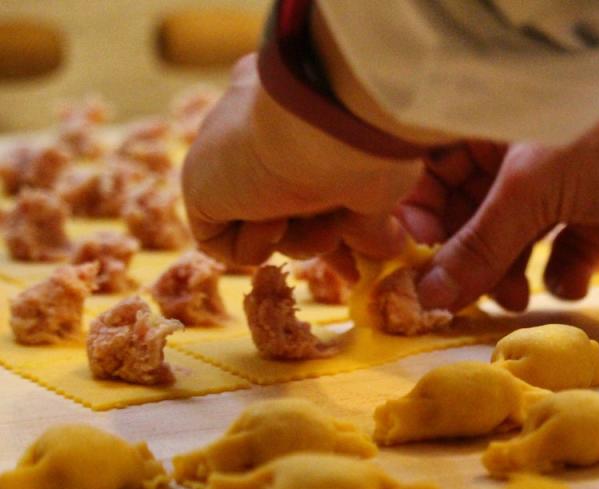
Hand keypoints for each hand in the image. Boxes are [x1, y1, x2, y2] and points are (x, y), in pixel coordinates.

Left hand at [182, 54, 421, 267]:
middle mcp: (255, 122)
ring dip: (297, 239)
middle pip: (285, 203)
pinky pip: (220, 241)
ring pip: (260, 223)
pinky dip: (251, 245)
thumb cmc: (369, 143)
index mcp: (295, 105)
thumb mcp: (380, 181)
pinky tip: (272, 219)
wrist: (331, 125)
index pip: (307, 172)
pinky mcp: (199, 186)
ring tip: (319, 224)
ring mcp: (224, 154)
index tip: (360, 244)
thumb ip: (374, 215)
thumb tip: (392, 247)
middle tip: (348, 266)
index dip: (336, 217)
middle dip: (318, 239)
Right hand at [403, 70, 598, 311]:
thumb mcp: (529, 191)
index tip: (418, 251)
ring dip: (510, 280)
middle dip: (470, 261)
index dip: (424, 215)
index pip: (436, 176)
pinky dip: (564, 279)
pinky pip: (562, 264)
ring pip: (514, 250)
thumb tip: (427, 297)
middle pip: (473, 222)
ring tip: (516, 301)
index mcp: (496, 136)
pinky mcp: (597, 230)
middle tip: (464, 298)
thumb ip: (477, 247)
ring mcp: (561, 199)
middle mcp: (524, 168)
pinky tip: (576, 282)